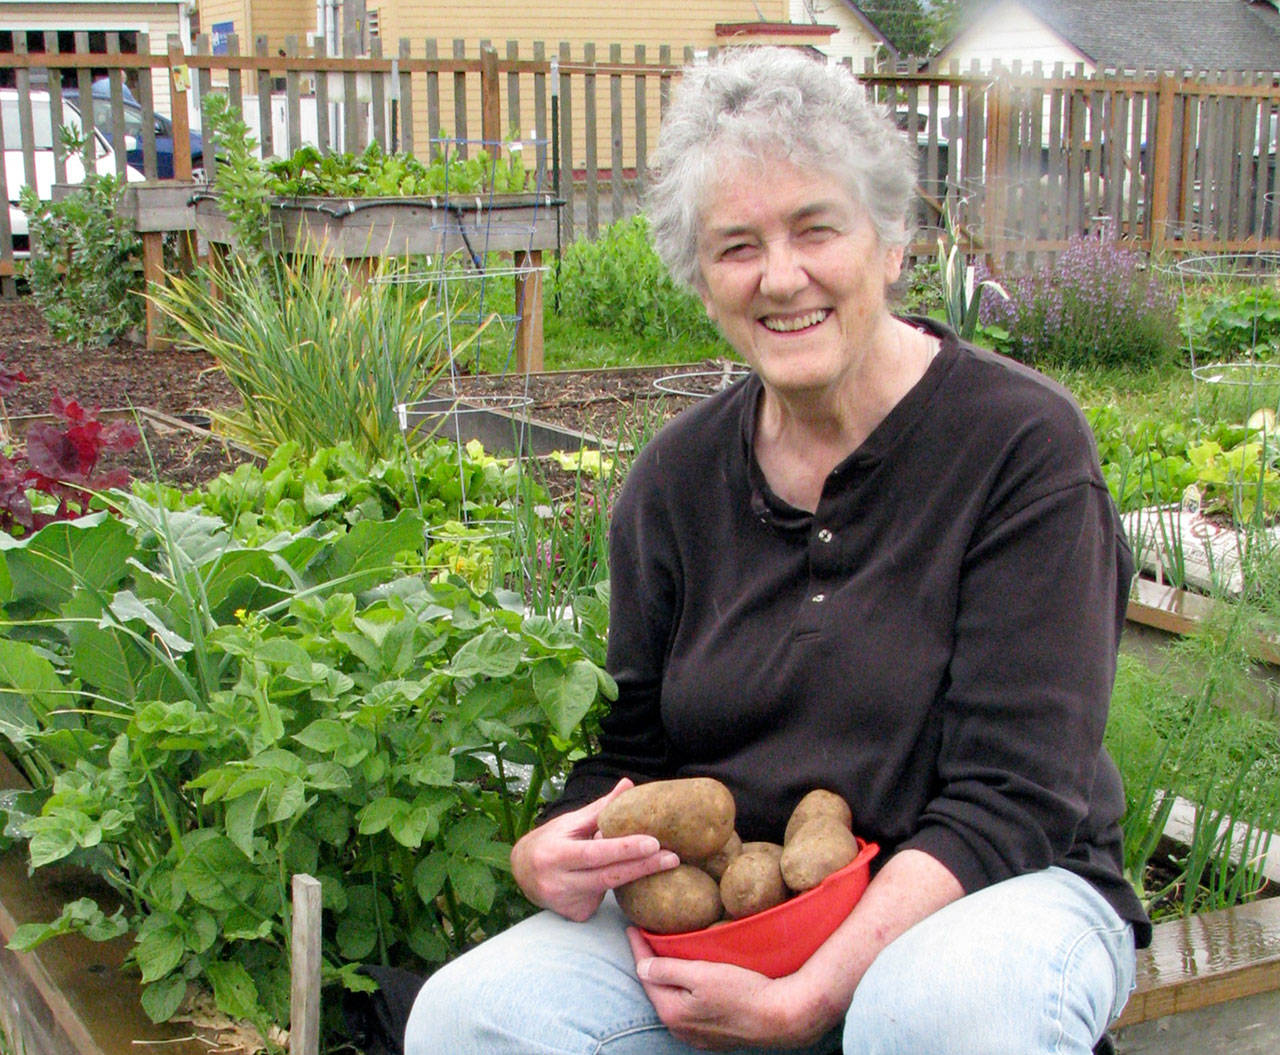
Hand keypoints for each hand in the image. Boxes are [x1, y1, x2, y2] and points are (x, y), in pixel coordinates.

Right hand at [511, 778, 679, 921]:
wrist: (521, 872)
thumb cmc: (550, 841)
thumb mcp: (570, 822)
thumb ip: (601, 808)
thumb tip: (629, 785)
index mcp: (555, 854)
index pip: (595, 852)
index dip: (624, 849)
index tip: (654, 842)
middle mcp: (557, 882)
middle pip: (608, 876)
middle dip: (644, 867)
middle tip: (673, 857)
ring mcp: (565, 903)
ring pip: (609, 890)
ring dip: (637, 877)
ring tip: (665, 864)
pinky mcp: (574, 915)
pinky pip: (603, 901)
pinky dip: (617, 888)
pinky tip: (626, 879)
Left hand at [626, 929, 834, 1049]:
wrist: (782, 1017)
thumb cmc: (743, 992)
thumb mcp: (702, 974)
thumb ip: (668, 970)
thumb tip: (641, 966)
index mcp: (672, 1012)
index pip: (646, 975)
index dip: (638, 948)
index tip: (632, 927)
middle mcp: (680, 1028)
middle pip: (658, 989)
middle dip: (651, 964)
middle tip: (646, 938)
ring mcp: (697, 1035)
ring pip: (674, 1000)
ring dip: (669, 978)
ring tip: (666, 955)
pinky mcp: (714, 1035)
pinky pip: (690, 1009)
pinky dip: (684, 992)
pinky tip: (691, 981)